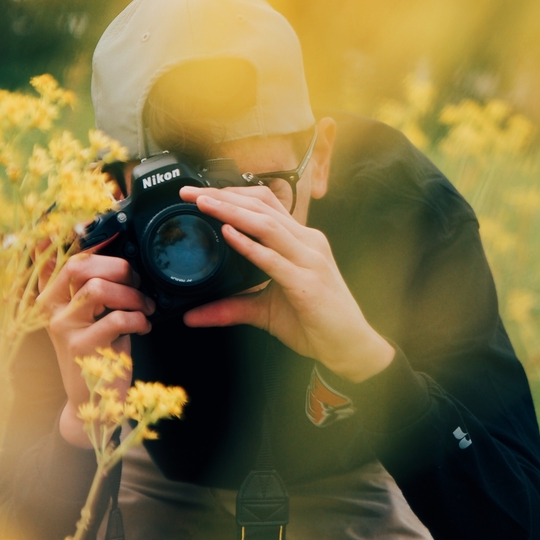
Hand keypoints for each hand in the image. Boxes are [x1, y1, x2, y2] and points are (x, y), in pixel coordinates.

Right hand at [38, 253, 155, 446]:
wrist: (94, 401)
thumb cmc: (100, 350)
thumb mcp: (93, 314)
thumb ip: (93, 286)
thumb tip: (113, 249)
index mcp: (52, 296)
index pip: (60, 258)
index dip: (81, 240)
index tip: (108, 232)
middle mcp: (51, 309)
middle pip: (78, 266)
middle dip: (117, 267)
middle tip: (137, 282)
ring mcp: (64, 328)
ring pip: (97, 289)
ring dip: (132, 295)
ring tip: (146, 307)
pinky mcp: (82, 348)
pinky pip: (116, 319)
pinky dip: (139, 319)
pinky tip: (144, 327)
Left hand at [180, 185, 394, 382]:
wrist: (350, 347)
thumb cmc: (315, 323)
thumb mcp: (265, 311)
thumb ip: (231, 307)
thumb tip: (192, 316)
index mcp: (300, 241)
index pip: (265, 205)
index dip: (233, 194)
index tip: (200, 193)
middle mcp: (307, 242)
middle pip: (262, 207)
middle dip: (224, 196)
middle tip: (189, 192)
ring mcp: (309, 260)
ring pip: (266, 225)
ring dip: (231, 211)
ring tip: (203, 204)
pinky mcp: (307, 282)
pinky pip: (273, 259)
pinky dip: (248, 244)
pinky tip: (228, 234)